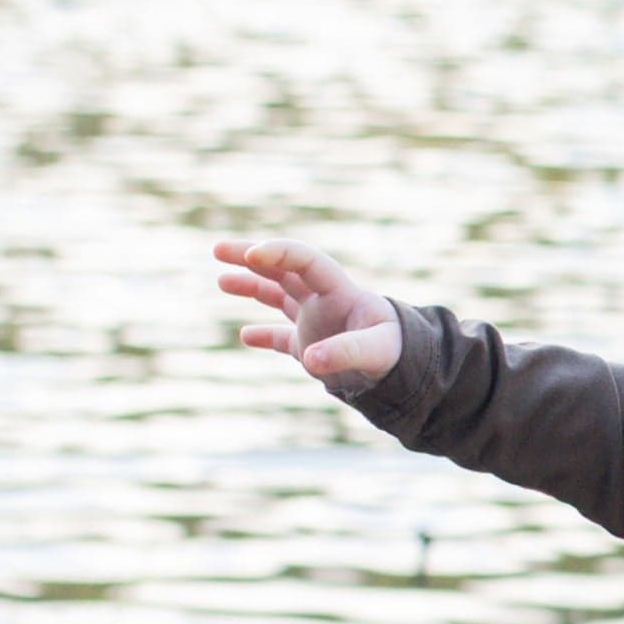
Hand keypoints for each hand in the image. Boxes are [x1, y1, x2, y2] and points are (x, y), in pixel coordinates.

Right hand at [214, 237, 401, 388]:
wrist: (405, 373)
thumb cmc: (395, 353)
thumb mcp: (377, 351)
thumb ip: (347, 351)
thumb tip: (313, 359)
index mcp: (339, 292)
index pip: (305, 261)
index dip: (279, 253)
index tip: (252, 255)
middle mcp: (323, 301)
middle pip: (283, 269)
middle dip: (252, 257)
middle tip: (219, 250)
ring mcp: (314, 322)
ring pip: (276, 296)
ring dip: (251, 287)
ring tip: (222, 280)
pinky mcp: (309, 347)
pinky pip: (280, 337)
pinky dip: (263, 335)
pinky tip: (245, 335)